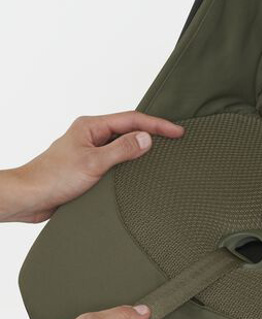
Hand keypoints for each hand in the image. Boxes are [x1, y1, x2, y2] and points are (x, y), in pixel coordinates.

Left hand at [0, 111, 183, 222]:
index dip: (157, 125)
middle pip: (129, 129)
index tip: (177, 132)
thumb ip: (121, 150)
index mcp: (91, 127)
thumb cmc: (51, 178)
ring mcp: (90, 151)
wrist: (28, 199)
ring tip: (163, 153)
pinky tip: (140, 172)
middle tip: (176, 139)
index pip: (132, 120)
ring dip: (142, 149)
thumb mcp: (93, 163)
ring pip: (123, 145)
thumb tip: (146, 138)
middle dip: (153, 132)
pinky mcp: (89, 168)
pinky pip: (116, 161)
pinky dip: (131, 163)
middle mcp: (91, 136)